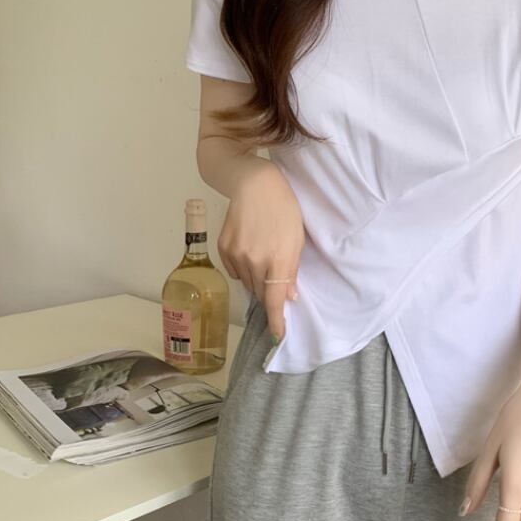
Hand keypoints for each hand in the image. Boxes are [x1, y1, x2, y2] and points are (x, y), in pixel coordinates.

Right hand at [217, 154, 304, 342]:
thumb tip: (289, 297)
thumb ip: (291, 270)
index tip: (278, 337)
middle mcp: (254, 262)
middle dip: (269, 292)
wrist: (254, 183)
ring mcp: (236, 255)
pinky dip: (243, 267)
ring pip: (247, 282)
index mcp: (277, 261)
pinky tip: (250, 249)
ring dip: (256, 279)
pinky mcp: (223, 248)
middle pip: (260, 293)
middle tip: (276, 277)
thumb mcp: (297, 239)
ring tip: (264, 256)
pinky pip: (234, 270)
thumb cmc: (284, 208)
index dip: (276, 322)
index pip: (274, 301)